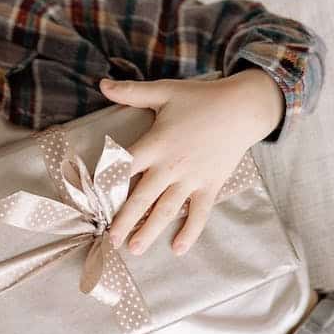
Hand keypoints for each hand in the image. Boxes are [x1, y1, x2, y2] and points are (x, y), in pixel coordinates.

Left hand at [98, 69, 283, 257]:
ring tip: (135, 249)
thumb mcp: (165, 91)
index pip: (123, 166)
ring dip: (150, 231)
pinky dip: (190, 231)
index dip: (106, 181)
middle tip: (110, 239)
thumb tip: (102, 84)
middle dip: (124, 220)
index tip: (91, 199)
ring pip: (166, 210)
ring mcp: (191, 179)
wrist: (242, 109)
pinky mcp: (210, 186)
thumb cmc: (201, 98)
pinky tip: (178, 248)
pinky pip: (199, 214)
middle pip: (141, 197)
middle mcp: (170, 166)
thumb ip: (132, 92)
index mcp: (155, 144)